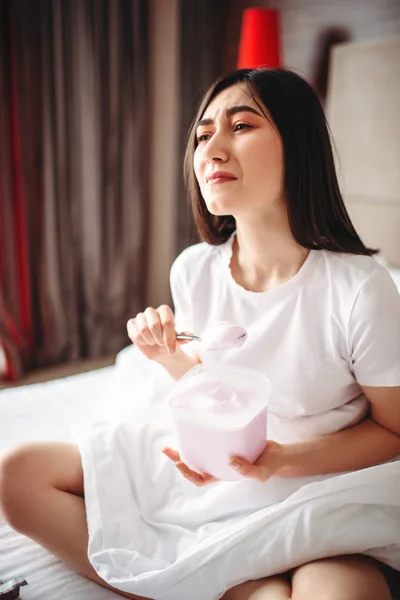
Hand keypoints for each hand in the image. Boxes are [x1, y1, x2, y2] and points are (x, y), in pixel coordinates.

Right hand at [127, 305, 189, 361]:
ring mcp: (140, 316)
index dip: (169, 336)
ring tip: (154, 342)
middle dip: (159, 339)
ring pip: (144, 329)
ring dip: (151, 340)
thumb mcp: (178, 341)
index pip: (167, 321)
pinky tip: (145, 341)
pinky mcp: (131, 324)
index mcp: (165, 311)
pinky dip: (142, 341)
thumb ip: (183, 338)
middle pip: (154, 325)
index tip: (171, 348)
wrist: (160, 350)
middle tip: (161, 344)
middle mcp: (152, 311)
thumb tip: (190, 337)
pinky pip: (135, 334)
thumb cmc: (169, 343)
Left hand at [163, 440, 283, 484]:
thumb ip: (248, 470)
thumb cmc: (269, 465)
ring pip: (200, 451)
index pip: (201, 479)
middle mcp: (219, 464)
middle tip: (167, 449)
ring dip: (186, 445)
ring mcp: (222, 452)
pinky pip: (211, 438)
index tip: (179, 463)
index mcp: (224, 475)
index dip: (188, 474)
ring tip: (175, 433)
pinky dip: (201, 433)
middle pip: (195, 465)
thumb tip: (231, 462)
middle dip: (179, 458)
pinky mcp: (228, 439)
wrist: (278, 453)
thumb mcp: (262, 472)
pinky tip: (197, 423)